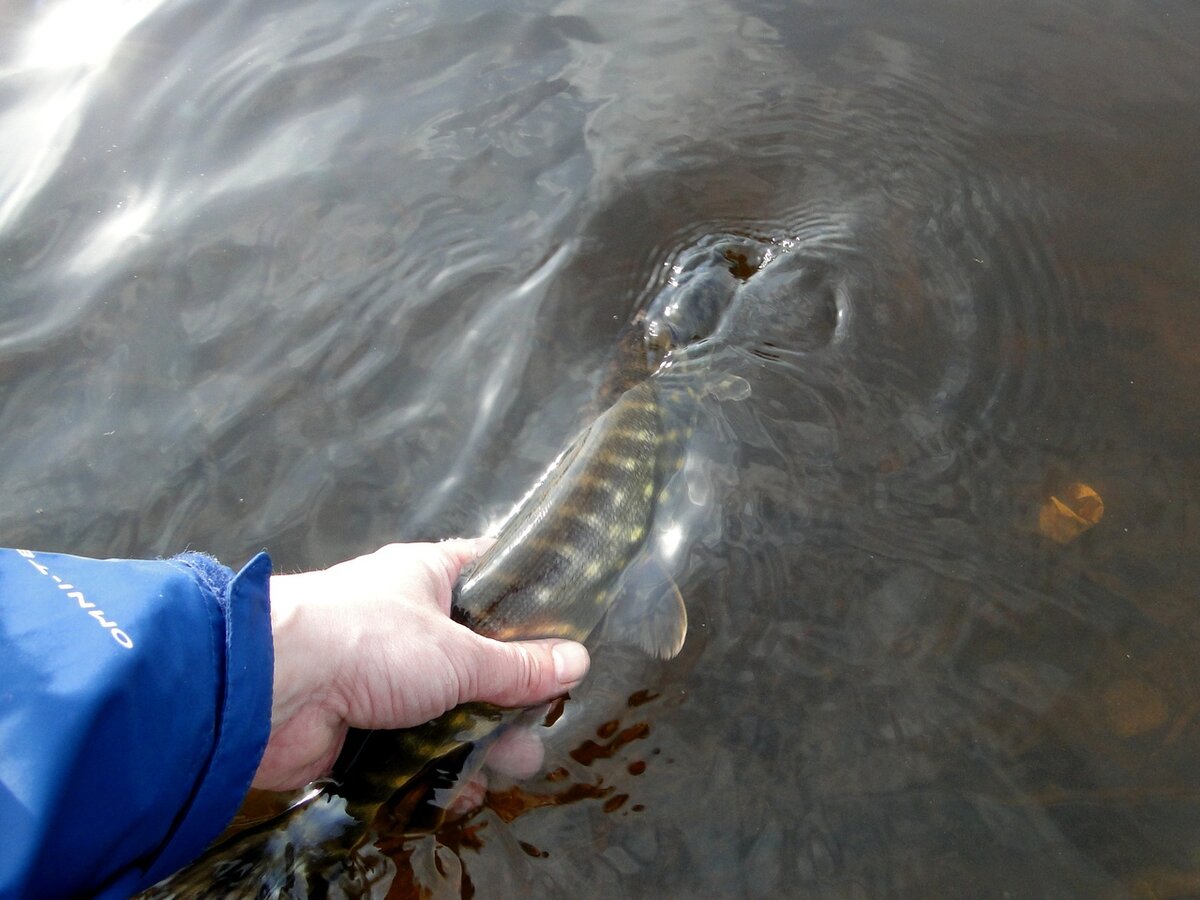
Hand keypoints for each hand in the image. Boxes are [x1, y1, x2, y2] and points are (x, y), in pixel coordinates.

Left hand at [253, 539, 589, 790]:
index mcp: (426, 578)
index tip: (566, 625)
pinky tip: (463, 792)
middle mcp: (404, 622)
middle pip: (472, 656)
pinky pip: (407, 748)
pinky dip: (434, 770)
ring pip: (442, 708)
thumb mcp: (459, 653)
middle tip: (542, 724)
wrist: (270, 688)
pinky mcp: (356, 725)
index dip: (526, 595)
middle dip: (509, 695)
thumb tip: (576, 662)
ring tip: (513, 768)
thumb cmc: (369, 640)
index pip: (487, 573)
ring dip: (477, 740)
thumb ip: (518, 666)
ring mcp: (378, 675)